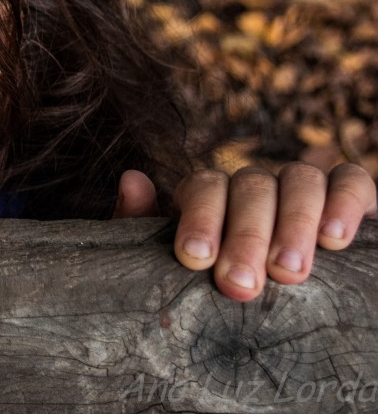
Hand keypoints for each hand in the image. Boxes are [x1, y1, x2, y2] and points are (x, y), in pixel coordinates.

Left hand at [113, 164, 377, 300]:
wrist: (276, 301)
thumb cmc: (214, 283)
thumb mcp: (174, 262)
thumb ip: (143, 226)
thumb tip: (132, 180)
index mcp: (210, 195)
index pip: (204, 186)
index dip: (199, 218)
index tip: (195, 258)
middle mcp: (255, 185)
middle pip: (251, 187)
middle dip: (245, 236)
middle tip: (241, 285)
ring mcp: (300, 188)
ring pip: (299, 181)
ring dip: (293, 224)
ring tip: (288, 273)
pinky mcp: (346, 197)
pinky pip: (351, 181)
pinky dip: (344, 202)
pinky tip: (335, 239)